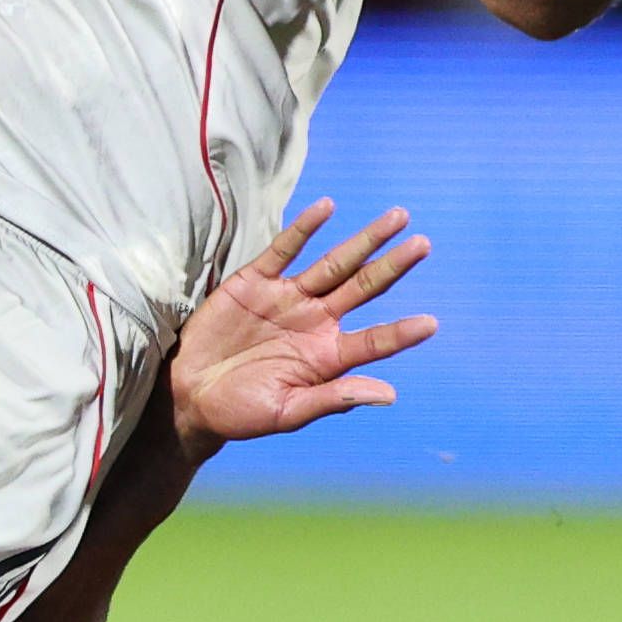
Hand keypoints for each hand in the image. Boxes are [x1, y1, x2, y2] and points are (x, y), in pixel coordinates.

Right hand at [167, 200, 436, 454]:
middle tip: (424, 244)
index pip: (374, 340)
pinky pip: (285, 249)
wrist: (189, 395)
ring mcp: (289, 298)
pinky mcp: (256, 282)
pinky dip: (305, 229)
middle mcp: (316, 321)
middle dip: (393, 265)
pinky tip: (327, 208)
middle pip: (364, 287)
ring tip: (398, 217)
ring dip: (365, 241)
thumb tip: (390, 395)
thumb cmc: (241, 411)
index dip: (401, 333)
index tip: (431, 324)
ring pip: (335, 263)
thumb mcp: (287, 412)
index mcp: (328, 356)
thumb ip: (334, 398)